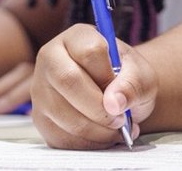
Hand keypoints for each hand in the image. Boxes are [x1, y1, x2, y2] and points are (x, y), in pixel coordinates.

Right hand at [31, 24, 156, 148]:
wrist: (117, 95)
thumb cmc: (127, 78)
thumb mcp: (141, 75)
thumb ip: (133, 84)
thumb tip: (114, 104)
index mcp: (76, 37)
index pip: (89, 51)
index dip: (109, 76)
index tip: (122, 91)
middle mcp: (50, 58)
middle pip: (68, 81)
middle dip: (99, 108)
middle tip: (121, 119)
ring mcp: (40, 89)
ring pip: (64, 114)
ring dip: (98, 130)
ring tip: (117, 129)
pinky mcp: (40, 118)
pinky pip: (61, 137)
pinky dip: (88, 143)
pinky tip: (103, 136)